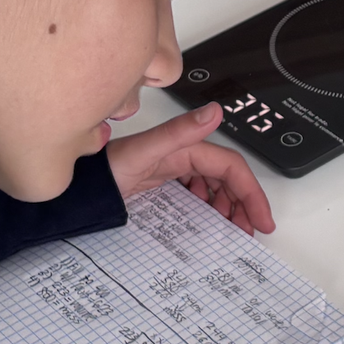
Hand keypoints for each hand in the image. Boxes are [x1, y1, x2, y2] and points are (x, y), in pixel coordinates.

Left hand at [106, 104, 274, 233]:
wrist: (82, 188)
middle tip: (252, 231)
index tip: (261, 220)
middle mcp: (184, 154)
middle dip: (246, 203)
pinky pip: (200, 192)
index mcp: (187, 147)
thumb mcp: (144, 151)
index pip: (232, 167)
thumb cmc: (107, 170)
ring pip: (217, 185)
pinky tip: (211, 218)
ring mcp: (176, 168)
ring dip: (232, 205)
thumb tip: (215, 112)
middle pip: (229, 177)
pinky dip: (212, 205)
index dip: (252, 193)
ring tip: (235, 228)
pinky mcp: (166, 180)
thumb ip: (179, 132)